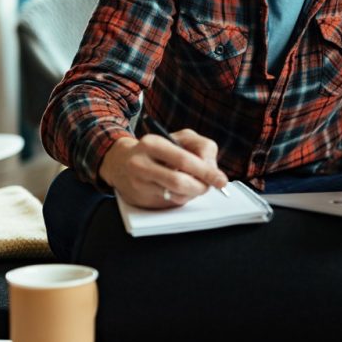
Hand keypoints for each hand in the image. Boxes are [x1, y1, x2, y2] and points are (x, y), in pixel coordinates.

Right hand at [98, 128, 228, 208]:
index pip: (184, 160)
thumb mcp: (180, 138)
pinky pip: (169, 203)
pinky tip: (179, 191)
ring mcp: (138, 183)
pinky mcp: (139, 199)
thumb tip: (212, 171)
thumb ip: (201, 148)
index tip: (221, 180)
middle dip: (201, 186)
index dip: (207, 171)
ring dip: (192, 194)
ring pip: (176, 195)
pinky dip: (181, 199)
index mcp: (152, 143)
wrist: (120, 162)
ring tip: (194, 186)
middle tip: (209, 187)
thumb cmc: (158, 150)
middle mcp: (140, 164)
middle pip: (180, 181)